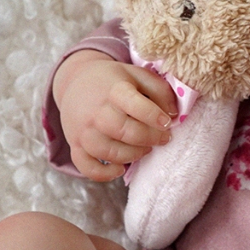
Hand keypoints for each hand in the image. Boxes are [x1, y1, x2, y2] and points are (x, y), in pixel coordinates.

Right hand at [52, 50, 176, 180]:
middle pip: (127, 133)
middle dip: (151, 138)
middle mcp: (96, 112)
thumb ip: (160, 90)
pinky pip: (87, 167)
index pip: (136, 106)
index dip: (155, 116)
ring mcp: (83, 131)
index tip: (167, 122)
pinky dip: (104, 174)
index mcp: (114, 91)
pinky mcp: (75, 145)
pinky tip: (120, 169)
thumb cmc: (113, 81)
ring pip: (110, 153)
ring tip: (146, 149)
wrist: (76, 81)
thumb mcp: (137, 75)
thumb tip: (174, 114)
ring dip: (134, 155)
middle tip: (164, 138)